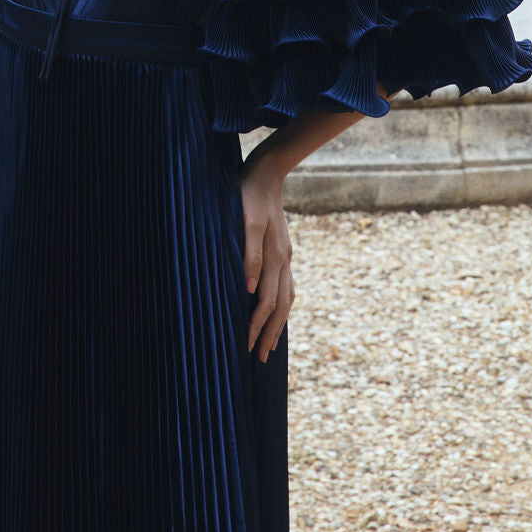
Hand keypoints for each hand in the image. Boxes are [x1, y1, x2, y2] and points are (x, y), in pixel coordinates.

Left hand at [239, 154, 294, 362]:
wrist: (266, 172)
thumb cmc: (248, 196)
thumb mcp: (245, 222)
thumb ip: (249, 255)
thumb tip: (249, 290)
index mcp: (274, 256)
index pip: (266, 302)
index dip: (257, 326)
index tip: (248, 347)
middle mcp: (284, 260)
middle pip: (280, 307)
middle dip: (270, 334)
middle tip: (260, 359)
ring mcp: (286, 256)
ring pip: (286, 298)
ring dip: (278, 324)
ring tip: (270, 345)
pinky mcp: (282, 250)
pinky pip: (287, 285)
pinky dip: (283, 305)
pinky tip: (277, 311)